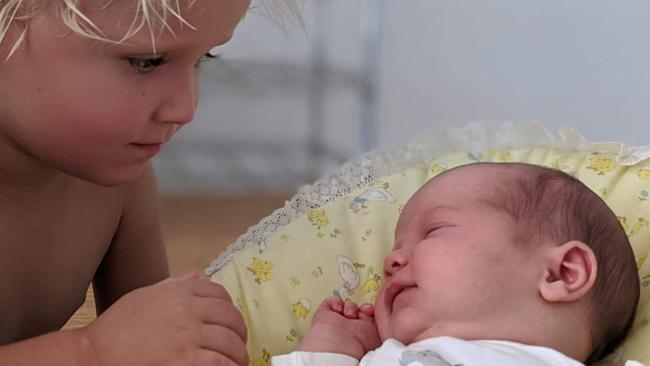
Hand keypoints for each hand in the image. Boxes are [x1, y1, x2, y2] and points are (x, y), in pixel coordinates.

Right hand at [82, 273, 247, 365]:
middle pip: (230, 317)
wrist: (95, 355)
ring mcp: (188, 335)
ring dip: (238, 355)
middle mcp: (187, 309)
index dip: (231, 310)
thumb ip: (175, 286)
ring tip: (237, 364)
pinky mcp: (186, 359)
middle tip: (239, 346)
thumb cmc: (115, 330)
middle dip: (239, 333)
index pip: (219, 294)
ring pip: (230, 341)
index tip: (231, 323)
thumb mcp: (145, 296)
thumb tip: (199, 277)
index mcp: (178, 292)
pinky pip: (220, 362)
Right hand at [298, 296, 380, 359]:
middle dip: (363, 308)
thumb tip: (384, 319)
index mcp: (363, 336)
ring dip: (351, 307)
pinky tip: (339, 310)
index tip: (373, 312)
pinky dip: (336, 302)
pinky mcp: (325, 316)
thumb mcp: (376, 334)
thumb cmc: (358, 347)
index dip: (372, 313)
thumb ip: (380, 324)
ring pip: (347, 305)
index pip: (369, 319)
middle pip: (359, 310)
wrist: (337, 349)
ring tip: (350, 315)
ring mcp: (337, 322)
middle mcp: (351, 329)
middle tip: (364, 311)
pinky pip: (331, 302)